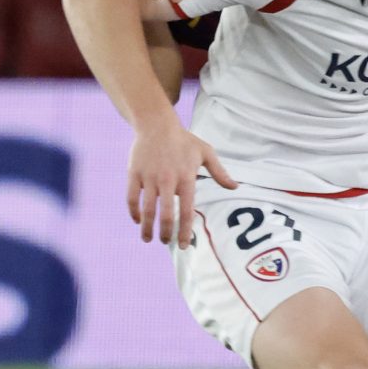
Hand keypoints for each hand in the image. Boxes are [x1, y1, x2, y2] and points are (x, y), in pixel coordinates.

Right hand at [126, 115, 238, 247]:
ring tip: (148, 238)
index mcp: (186, 178)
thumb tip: (235, 187)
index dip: (185, 231)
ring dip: (147, 228)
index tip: (184, 245)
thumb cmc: (183, 140)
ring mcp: (149, 177)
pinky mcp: (134, 174)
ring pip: (147, 210)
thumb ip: (219, 172)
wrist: (156, 123)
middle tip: (166, 242)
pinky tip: (137, 220)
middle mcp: (167, 180)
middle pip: (166, 215)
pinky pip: (132, 198)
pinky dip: (133, 212)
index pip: (187, 211)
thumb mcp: (205, 152)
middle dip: (165, 233)